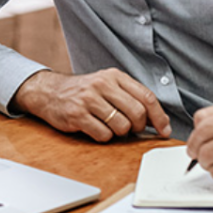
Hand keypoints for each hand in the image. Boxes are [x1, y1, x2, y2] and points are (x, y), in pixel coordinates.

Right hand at [11, 69, 171, 142]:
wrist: (48, 92)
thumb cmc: (83, 92)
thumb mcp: (106, 85)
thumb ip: (130, 97)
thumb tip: (158, 121)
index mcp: (113, 76)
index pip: (146, 96)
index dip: (159, 116)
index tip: (164, 129)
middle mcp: (102, 84)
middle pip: (137, 113)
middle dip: (138, 127)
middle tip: (130, 128)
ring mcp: (88, 99)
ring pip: (122, 126)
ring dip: (119, 133)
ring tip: (109, 126)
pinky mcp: (77, 115)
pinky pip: (104, 135)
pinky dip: (103, 137)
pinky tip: (95, 128)